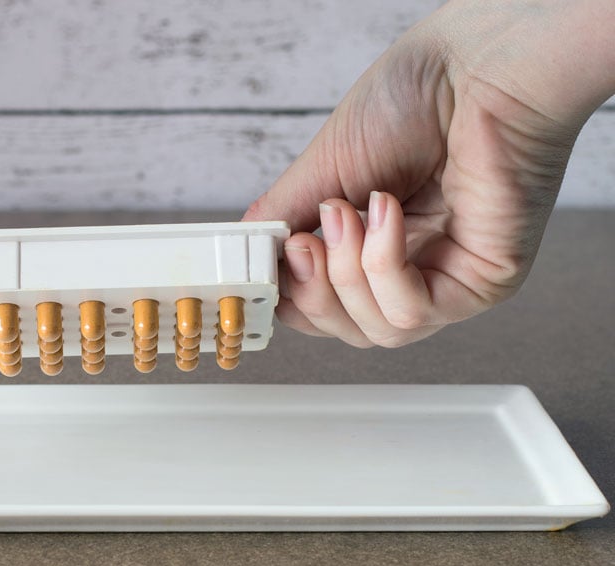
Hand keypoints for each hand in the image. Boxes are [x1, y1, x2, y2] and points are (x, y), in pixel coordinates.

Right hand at [242, 0, 614, 347]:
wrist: (470, 65)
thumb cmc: (412, 100)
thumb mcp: (323, 171)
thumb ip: (284, 222)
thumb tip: (248, 263)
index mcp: (378, 247)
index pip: (325, 310)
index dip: (292, 298)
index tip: (266, 263)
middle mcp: (418, 269)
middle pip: (348, 331)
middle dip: (313, 292)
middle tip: (302, 241)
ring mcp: (452, 280)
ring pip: (380, 331)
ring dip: (346, 274)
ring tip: (346, 211)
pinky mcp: (486, 282)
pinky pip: (412, 311)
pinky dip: (383, 264)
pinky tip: (385, 211)